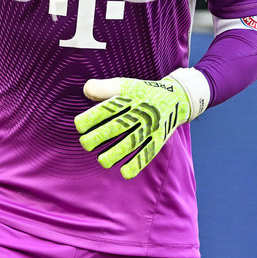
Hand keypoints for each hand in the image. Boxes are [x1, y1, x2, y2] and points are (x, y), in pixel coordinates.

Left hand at [74, 69, 209, 178]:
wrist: (177, 97)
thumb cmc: (143, 92)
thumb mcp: (126, 85)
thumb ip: (104, 88)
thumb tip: (86, 90)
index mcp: (131, 96)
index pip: (110, 107)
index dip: (93, 116)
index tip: (79, 125)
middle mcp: (142, 111)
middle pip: (120, 125)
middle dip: (101, 135)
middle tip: (85, 143)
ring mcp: (152, 126)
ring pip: (133, 141)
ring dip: (117, 153)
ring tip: (102, 161)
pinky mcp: (160, 138)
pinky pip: (148, 152)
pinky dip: (137, 163)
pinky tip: (124, 172)